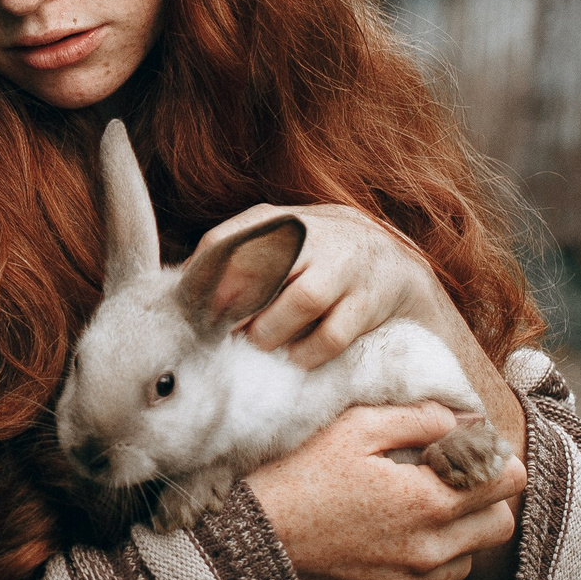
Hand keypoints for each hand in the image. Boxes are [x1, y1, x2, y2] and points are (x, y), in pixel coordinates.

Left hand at [206, 202, 447, 366]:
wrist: (397, 266)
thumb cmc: (321, 260)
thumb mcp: (283, 245)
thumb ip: (239, 257)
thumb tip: (183, 287)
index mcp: (281, 221)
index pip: (226, 240)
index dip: (202, 279)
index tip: (190, 312)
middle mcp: (313, 236)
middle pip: (262, 270)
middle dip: (235, 310)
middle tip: (222, 336)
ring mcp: (345, 266)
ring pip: (299, 301)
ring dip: (270, 333)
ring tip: (258, 345)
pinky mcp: (368, 302)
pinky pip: (331, 336)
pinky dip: (306, 354)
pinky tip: (294, 358)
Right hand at [244, 403, 525, 579]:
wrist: (251, 538)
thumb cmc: (298, 475)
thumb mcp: (354, 428)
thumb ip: (417, 419)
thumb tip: (457, 419)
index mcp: (429, 502)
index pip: (509, 482)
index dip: (494, 458)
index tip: (465, 449)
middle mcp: (429, 550)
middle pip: (501, 527)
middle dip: (486, 498)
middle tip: (450, 477)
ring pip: (468, 559)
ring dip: (458, 533)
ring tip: (418, 508)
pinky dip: (422, 558)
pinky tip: (386, 535)